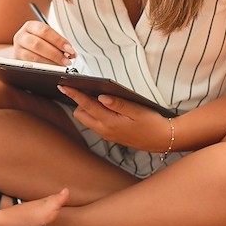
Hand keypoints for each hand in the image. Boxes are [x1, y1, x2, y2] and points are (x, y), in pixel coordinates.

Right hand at [12, 20, 76, 65]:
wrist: (22, 49)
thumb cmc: (38, 42)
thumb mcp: (45, 37)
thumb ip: (56, 43)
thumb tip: (70, 53)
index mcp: (30, 26)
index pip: (45, 31)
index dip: (58, 41)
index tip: (70, 49)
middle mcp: (21, 36)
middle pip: (38, 44)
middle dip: (55, 54)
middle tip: (67, 60)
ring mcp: (17, 49)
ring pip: (33, 57)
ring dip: (50, 63)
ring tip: (61, 66)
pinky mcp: (17, 61)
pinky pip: (31, 66)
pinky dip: (43, 68)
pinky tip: (51, 69)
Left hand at [57, 86, 172, 152]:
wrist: (162, 139)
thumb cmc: (152, 123)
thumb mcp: (137, 110)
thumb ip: (118, 103)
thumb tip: (101, 97)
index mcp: (109, 122)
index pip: (86, 105)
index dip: (74, 94)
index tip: (62, 86)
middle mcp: (104, 130)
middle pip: (81, 114)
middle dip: (79, 101)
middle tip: (86, 88)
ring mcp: (106, 134)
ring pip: (86, 120)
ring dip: (86, 109)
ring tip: (94, 96)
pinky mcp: (110, 136)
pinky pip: (94, 124)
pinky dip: (93, 114)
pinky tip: (102, 107)